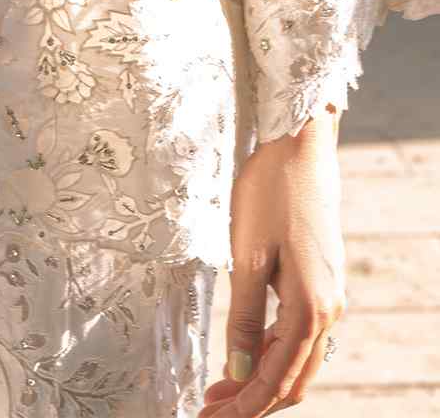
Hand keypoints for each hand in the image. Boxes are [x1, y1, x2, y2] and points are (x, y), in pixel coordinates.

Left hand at [198, 110, 345, 417]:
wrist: (299, 147)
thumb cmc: (269, 193)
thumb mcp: (247, 256)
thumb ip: (244, 318)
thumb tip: (238, 373)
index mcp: (309, 308)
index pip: (276, 379)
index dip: (245, 406)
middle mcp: (327, 311)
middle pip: (292, 380)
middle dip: (253, 403)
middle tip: (211, 412)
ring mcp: (328, 298)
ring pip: (297, 361)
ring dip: (261, 381)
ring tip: (221, 390)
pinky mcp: (320, 283)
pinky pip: (299, 336)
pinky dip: (273, 354)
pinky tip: (246, 355)